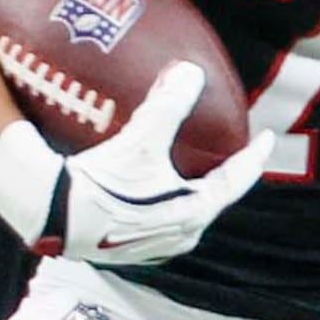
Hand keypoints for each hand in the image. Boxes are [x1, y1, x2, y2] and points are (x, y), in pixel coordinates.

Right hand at [48, 64, 273, 266]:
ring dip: (190, 188)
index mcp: (194, 213)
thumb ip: (169, 104)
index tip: (266, 138)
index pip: (236, 181)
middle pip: (212, 198)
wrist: (53, 217)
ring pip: (185, 212)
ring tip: (189, 168)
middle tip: (228, 151)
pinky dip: (163, 198)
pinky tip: (148, 184)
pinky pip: (159, 219)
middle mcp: (180, 236)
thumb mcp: (141, 141)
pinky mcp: (128, 247)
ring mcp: (154, 246)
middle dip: (222, 175)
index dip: (253, 156)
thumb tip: (191, 72)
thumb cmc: (101, 183)